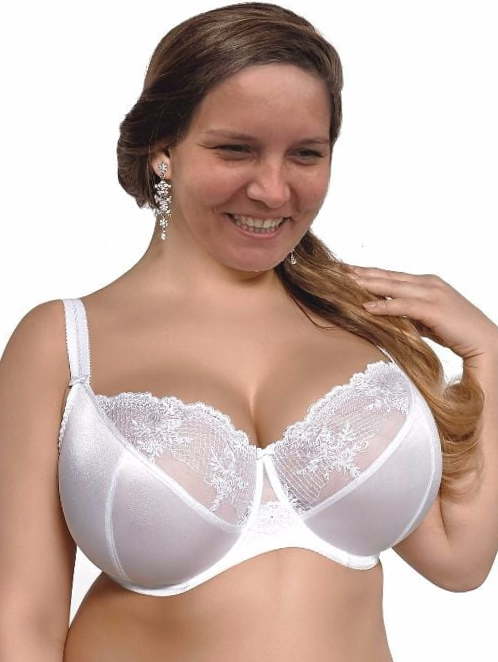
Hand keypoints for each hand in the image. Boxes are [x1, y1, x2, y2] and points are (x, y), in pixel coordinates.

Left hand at [347, 265, 497, 360]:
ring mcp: (432, 293)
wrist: (485, 340)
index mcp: (426, 282)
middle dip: (361, 273)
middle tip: (337, 271)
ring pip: (393, 287)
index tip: (346, 270)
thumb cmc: (455, 331)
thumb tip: (385, 315)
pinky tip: (367, 307)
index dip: (368, 272)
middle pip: (388, 277)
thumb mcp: (425, 320)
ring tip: (345, 284)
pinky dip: (384, 306)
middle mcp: (428, 283)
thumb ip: (407, 314)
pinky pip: (403, 305)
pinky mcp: (434, 309)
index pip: (391, 275)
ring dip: (368, 285)